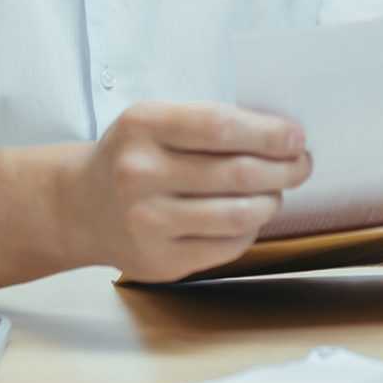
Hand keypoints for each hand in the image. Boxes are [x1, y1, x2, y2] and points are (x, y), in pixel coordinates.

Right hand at [63, 101, 312, 281]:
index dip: (268, 133)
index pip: (220, 127)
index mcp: (142, 126)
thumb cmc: (132, 157)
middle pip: (237, 173)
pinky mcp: (159, 260)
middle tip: (301, 165)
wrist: (80, 206)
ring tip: (276, 192)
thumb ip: (207, 124)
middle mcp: (140, 174)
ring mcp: (148, 222)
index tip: (296, 138)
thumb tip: (282, 140)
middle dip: (284, 169)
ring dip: (272, 202)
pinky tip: (248, 217)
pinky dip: (249, 230)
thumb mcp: (154, 122)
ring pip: (238, 215)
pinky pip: (227, 246)